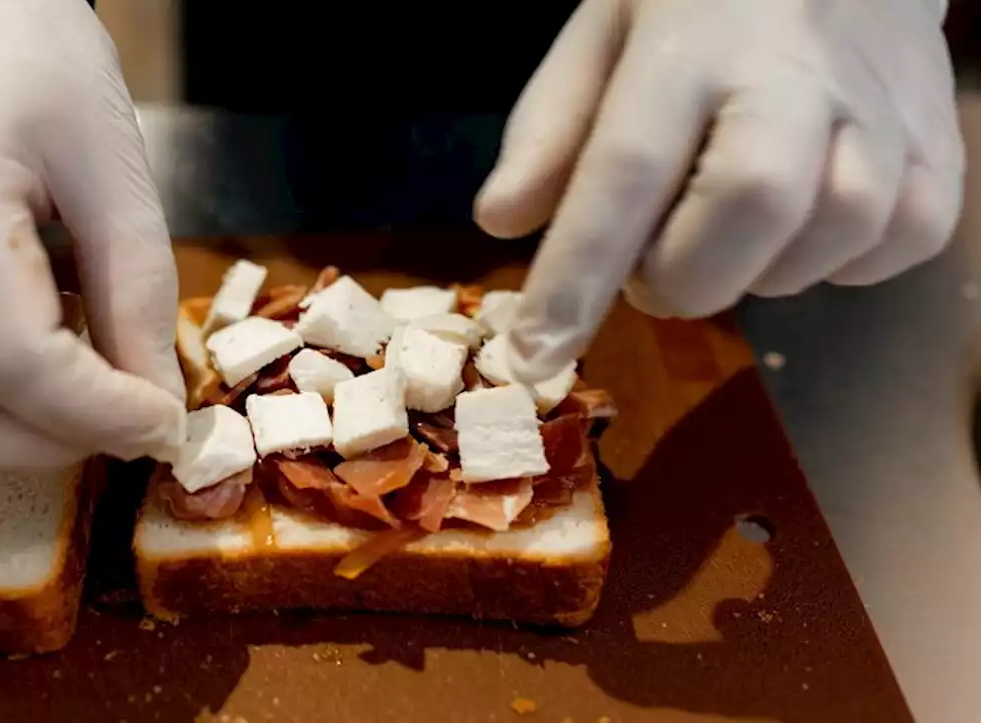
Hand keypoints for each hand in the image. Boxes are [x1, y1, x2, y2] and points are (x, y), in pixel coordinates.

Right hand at [0, 0, 185, 469]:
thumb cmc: (29, 50)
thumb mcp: (110, 162)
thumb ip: (136, 291)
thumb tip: (153, 403)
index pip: (19, 367)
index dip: (102, 415)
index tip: (164, 425)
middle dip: (44, 445)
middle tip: (119, 419)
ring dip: (2, 418)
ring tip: (72, 364)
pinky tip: (9, 332)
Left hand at [475, 0, 963, 381]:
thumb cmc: (700, 2)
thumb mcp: (601, 34)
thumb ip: (550, 128)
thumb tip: (501, 223)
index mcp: (691, 42)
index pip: (626, 169)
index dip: (578, 275)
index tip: (534, 356)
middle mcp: (795, 69)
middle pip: (752, 205)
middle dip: (685, 278)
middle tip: (650, 276)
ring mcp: (882, 103)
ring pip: (838, 231)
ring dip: (761, 272)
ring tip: (721, 236)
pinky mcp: (940, 139)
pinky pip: (901, 241)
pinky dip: (840, 263)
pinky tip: (798, 229)